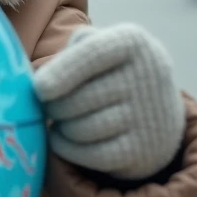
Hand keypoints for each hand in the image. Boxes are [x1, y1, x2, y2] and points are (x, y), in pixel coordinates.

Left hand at [33, 23, 185, 180]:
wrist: (157, 110)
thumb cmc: (110, 70)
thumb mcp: (98, 44)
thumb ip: (71, 49)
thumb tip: (43, 79)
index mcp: (131, 41)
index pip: (92, 54)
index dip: (62, 72)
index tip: (40, 88)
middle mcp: (147, 75)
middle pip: (80, 98)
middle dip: (54, 106)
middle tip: (51, 106)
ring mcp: (149, 116)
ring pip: (82, 128)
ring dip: (62, 127)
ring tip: (63, 120)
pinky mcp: (143, 150)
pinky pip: (92, 155)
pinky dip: (69, 149)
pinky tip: (64, 139)